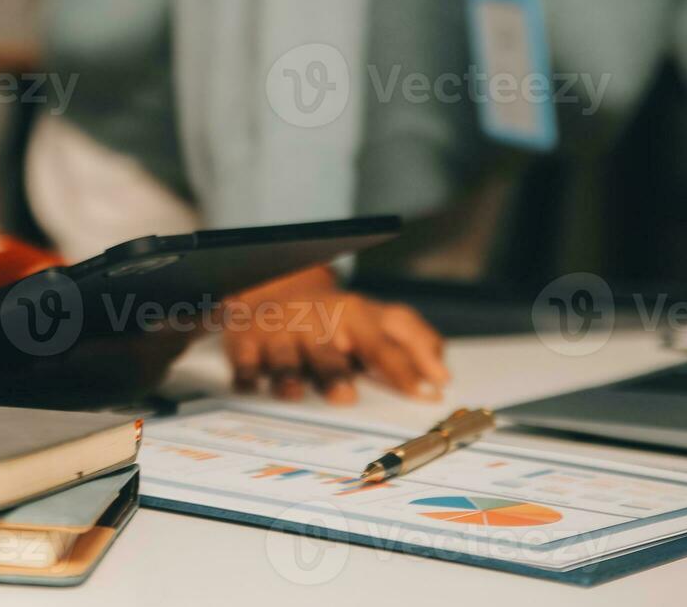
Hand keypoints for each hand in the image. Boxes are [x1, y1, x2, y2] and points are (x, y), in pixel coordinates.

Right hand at [222, 267, 449, 403]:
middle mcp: (316, 324)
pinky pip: (244, 360)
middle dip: (335, 373)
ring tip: (294, 393)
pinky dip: (246, 373)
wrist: (271, 288)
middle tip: (347, 397)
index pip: (381, 343)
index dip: (401, 369)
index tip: (421, 394)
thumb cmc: (333, 316)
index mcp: (353, 316)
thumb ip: (413, 340)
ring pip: (284, 357)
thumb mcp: (375, 317)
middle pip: (328, 352)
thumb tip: (443, 377)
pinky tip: (250, 386)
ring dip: (289, 375)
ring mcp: (280, 333)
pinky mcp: (245, 341)